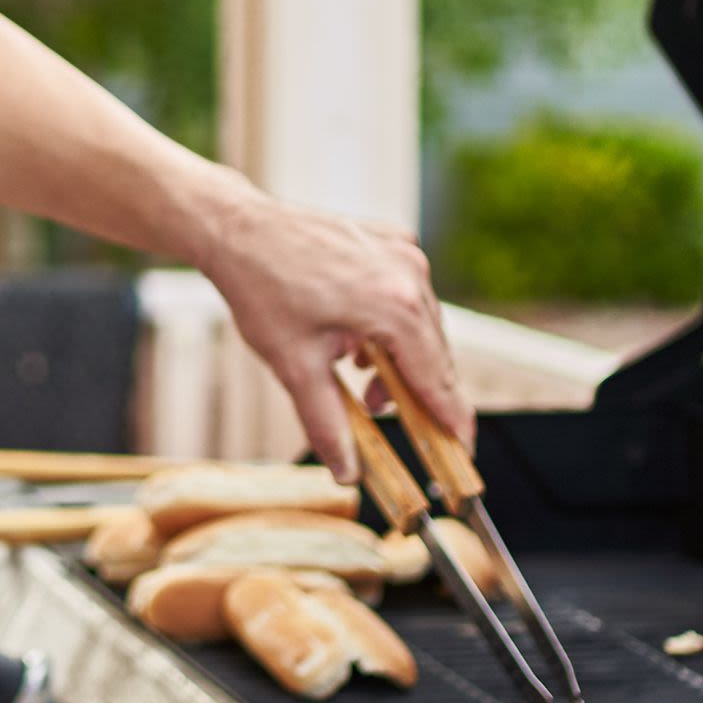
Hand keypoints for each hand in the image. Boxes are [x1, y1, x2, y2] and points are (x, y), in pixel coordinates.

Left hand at [198, 186, 463, 478]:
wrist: (238, 229)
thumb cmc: (262, 289)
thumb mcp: (294, 366)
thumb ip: (327, 425)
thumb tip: (347, 472)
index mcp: (395, 307)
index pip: (438, 379)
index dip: (453, 421)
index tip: (464, 451)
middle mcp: (410, 274)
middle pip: (434, 353)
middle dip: (416, 393)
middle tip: (387, 418)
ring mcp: (403, 252)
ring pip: (421, 325)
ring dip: (400, 360)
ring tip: (363, 385)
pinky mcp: (391, 241)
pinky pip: (407, 295)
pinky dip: (391, 326)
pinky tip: (357, 345)